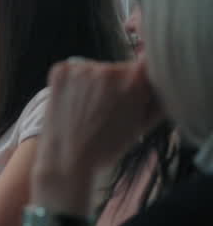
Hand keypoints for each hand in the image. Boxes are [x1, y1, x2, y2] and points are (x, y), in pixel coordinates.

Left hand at [34, 60, 162, 206]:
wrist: (67, 157)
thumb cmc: (107, 146)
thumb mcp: (143, 123)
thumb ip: (159, 97)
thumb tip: (165, 75)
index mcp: (134, 81)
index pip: (145, 68)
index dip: (139, 86)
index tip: (132, 99)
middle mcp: (108, 69)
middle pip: (119, 70)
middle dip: (117, 86)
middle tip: (107, 111)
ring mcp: (81, 68)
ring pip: (97, 70)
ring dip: (95, 84)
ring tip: (88, 111)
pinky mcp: (60, 69)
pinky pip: (74, 71)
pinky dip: (74, 83)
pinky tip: (74, 103)